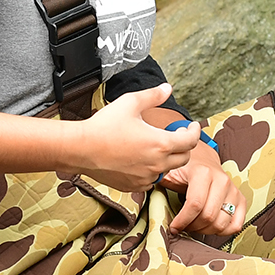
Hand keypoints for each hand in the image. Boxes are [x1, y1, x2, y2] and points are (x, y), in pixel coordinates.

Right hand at [62, 83, 200, 191]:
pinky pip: (151, 180)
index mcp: (160, 143)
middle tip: (175, 136)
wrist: (80, 149)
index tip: (191, 126)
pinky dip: (151, 171)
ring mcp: (146, 177)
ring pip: (167, 170)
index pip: (190, 141)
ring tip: (155, 147)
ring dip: (167, 159)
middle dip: (183, 146)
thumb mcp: (130, 103)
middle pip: (184, 158)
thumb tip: (168, 88)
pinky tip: (140, 160)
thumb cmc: (104, 125)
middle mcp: (157, 163)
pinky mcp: (134, 186)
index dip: (194, 131)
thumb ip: (153, 95)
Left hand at [158, 142, 245, 236]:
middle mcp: (222, 180)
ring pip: (222, 223)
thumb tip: (147, 186)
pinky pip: (236, 223)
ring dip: (206, 230)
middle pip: (208, 216)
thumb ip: (159, 179)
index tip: (174, 227)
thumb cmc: (184, 167)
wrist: (202, 158)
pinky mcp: (240, 198)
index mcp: (203, 173)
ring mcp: (233, 190)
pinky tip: (211, 226)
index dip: (182, 221)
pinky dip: (223, 230)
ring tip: (195, 225)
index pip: (195, 205)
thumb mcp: (169, 170)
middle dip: (193, 227)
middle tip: (183, 227)